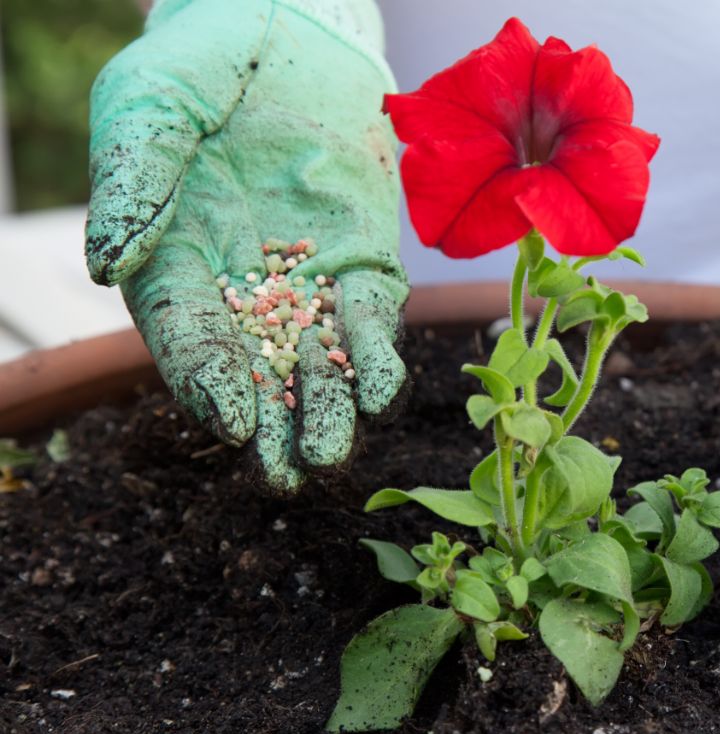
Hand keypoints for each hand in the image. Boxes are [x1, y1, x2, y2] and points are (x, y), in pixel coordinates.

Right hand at [86, 0, 407, 492]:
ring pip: (316, 362)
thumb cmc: (202, 62)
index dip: (206, 381)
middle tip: (285, 473)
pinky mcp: (362, 260)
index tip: (230, 422)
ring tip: (330, 451)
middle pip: (254, 372)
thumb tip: (109, 265)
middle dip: (269, 425)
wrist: (288, 32)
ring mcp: (306, 279)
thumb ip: (135, 180)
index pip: (187, 336)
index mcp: (174, 263)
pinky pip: (370, 318)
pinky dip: (375, 354)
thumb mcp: (149, 105)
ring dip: (325, 409)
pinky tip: (380, 388)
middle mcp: (240, 287)